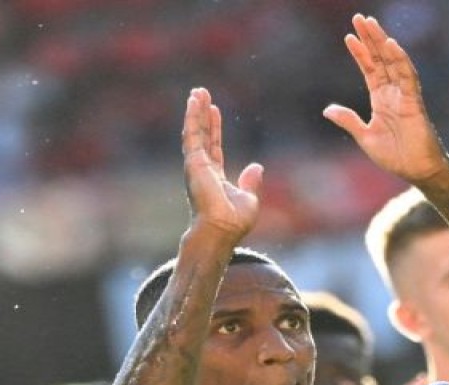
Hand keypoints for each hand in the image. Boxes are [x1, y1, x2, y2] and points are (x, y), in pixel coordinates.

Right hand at [181, 88, 262, 242]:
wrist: (222, 229)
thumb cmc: (234, 221)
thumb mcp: (249, 199)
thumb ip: (250, 182)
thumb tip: (257, 167)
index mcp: (214, 177)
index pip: (214, 146)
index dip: (214, 128)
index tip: (215, 110)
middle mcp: (202, 169)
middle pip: (202, 135)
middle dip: (201, 114)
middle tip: (200, 93)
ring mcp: (196, 165)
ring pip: (195, 131)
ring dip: (195, 111)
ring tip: (197, 92)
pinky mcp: (193, 161)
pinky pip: (191, 134)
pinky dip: (192, 117)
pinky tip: (193, 101)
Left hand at [322, 14, 448, 184]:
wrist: (417, 171)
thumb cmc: (396, 156)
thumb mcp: (365, 137)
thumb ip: (349, 120)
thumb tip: (327, 109)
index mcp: (381, 100)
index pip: (370, 70)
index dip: (360, 53)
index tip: (349, 36)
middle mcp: (393, 93)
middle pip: (381, 60)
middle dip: (370, 39)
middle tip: (360, 18)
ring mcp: (404, 96)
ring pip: (393, 62)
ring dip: (382, 43)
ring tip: (372, 24)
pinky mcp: (414, 103)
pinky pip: (407, 77)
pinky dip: (400, 60)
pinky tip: (391, 45)